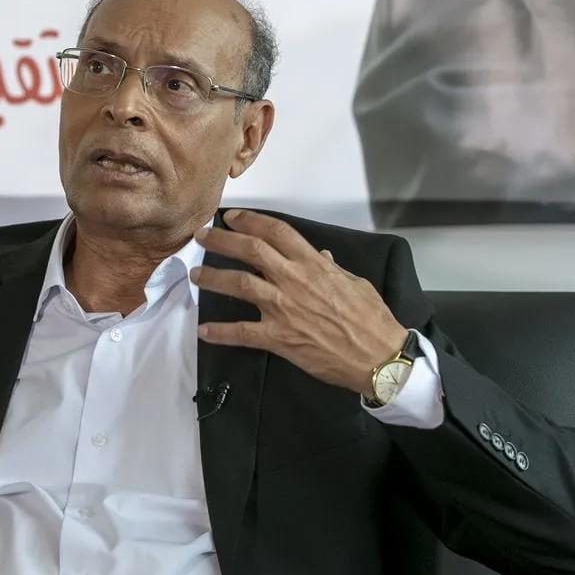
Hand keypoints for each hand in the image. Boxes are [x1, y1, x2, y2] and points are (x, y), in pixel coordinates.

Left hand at [190, 209, 406, 396]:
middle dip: (222, 241)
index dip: (250, 221)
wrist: (379, 357)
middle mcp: (294, 280)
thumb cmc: (372, 320)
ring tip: (195, 275)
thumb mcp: (356, 284)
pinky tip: (204, 331)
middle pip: (251, 251)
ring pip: (239, 284)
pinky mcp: (279, 338)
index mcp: (313, 265)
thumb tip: (321, 257)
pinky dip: (220, 332)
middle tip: (201, 237)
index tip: (232, 217)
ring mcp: (284, 309)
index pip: (276, 232)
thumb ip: (332, 270)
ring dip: (213, 278)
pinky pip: (242, 332)